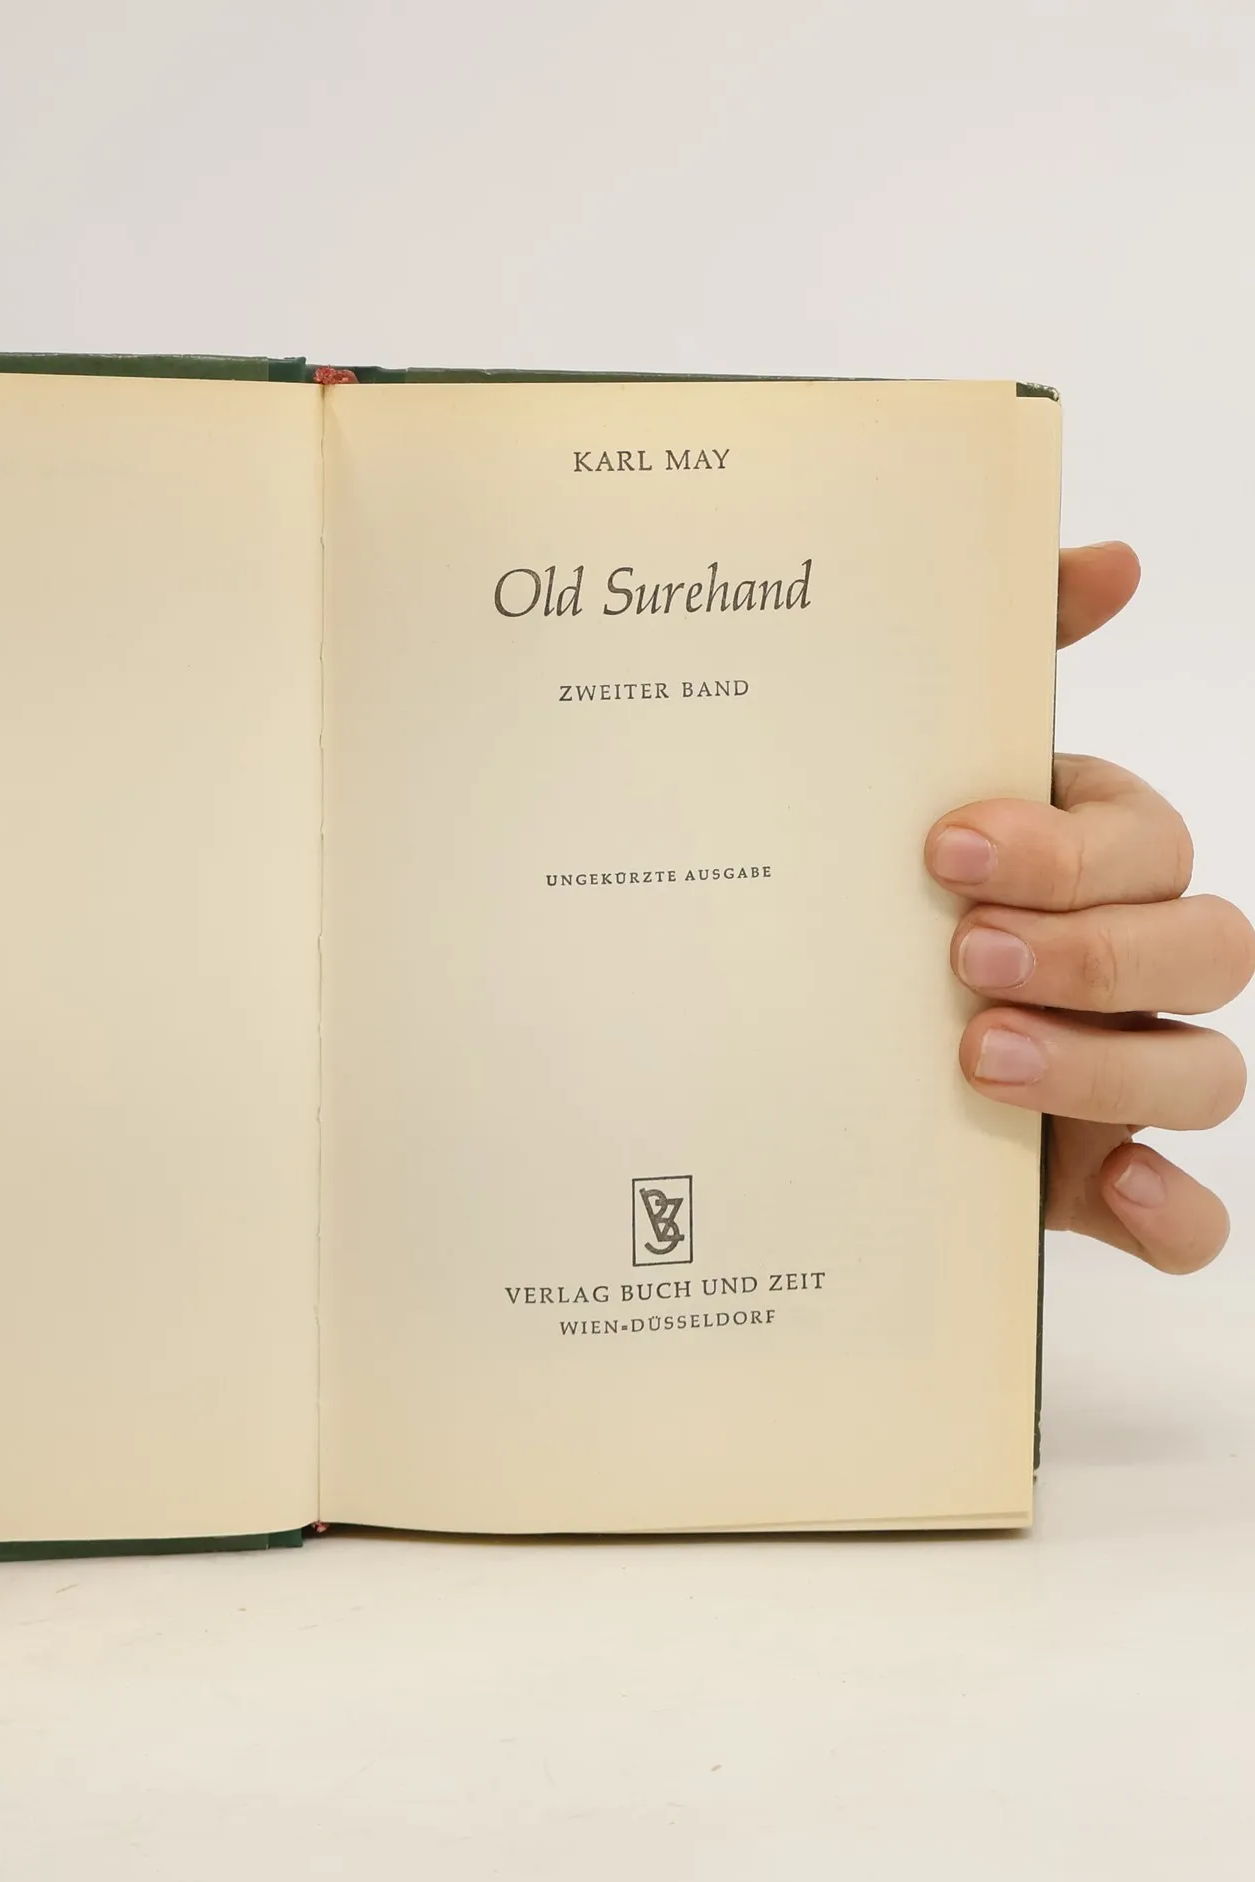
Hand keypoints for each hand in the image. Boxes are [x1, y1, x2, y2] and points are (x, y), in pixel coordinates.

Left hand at [926, 542, 1251, 1272]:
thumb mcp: (901, 775)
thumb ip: (1002, 655)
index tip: (943, 847)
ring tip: (972, 1057)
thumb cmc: (869, 889)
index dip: (1066, 847)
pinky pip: (1188, 1211)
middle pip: (1200, 950)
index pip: (1146, 842)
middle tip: (956, 957)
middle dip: (1087, 953)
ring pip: (1206, 1071)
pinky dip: (1173, 1210)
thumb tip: (1113, 556)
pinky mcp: (1095, 1178)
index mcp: (1091, 859)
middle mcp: (1128, 963)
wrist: (787, 1033)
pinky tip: (1111, 1189)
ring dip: (1107, 1068)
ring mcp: (1124, 1075)